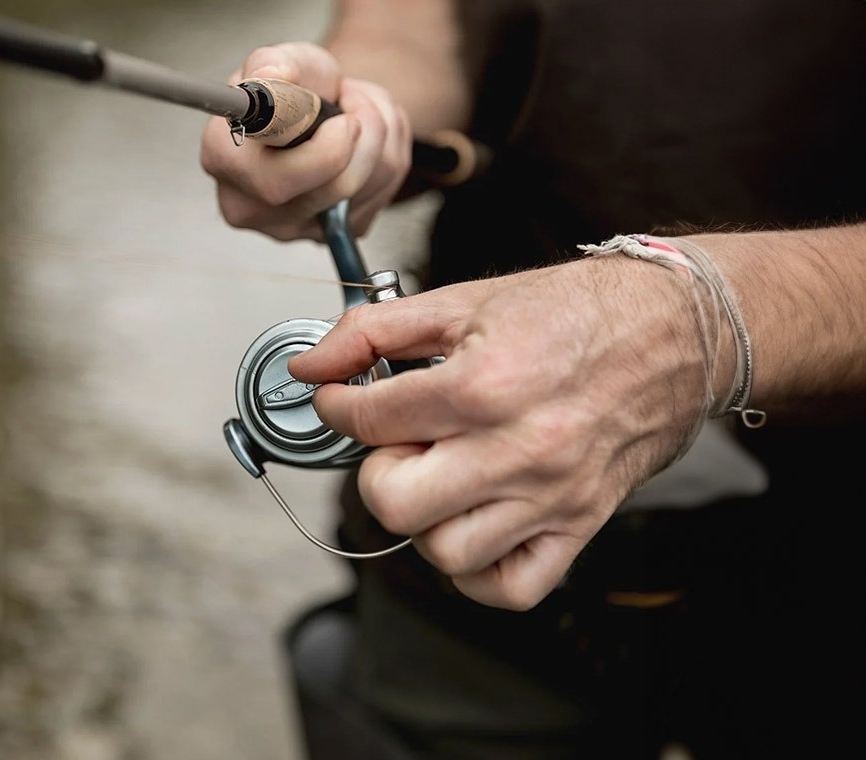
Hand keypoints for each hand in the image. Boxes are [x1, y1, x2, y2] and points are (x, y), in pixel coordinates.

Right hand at [199, 42, 412, 240]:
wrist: (315, 109)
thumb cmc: (289, 88)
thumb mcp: (278, 60)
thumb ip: (271, 63)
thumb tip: (273, 76)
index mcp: (223, 161)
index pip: (275, 182)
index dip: (324, 152)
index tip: (345, 119)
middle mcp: (251, 207)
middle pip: (333, 190)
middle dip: (365, 134)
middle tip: (355, 104)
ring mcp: (293, 229)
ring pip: (366, 188)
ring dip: (381, 135)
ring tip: (358, 111)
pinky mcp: (333, 234)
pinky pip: (381, 196)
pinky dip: (388, 155)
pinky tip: (365, 141)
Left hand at [288, 257, 711, 609]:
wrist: (677, 329)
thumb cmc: (575, 311)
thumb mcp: (465, 301)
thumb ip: (375, 331)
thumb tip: (309, 366)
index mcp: (483, 383)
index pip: (369, 420)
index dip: (336, 407)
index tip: (341, 401)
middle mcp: (518, 447)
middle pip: (395, 502)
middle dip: (377, 471)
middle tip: (396, 444)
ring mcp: (552, 495)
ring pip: (446, 552)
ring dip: (425, 519)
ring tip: (441, 478)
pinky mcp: (580, 523)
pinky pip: (511, 587)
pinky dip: (477, 571)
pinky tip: (473, 523)